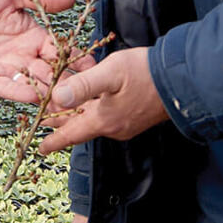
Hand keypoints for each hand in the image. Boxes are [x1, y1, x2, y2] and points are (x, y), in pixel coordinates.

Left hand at [0, 0, 78, 101]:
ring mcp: (5, 70)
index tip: (94, 67)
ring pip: (31, 85)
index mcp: (34, 38)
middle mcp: (24, 57)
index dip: (76, 59)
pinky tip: (33, 97)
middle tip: (85, 94)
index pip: (60, 52)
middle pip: (49, 74)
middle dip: (66, 84)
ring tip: (62, 102)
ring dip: (46, 94)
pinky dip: (18, 93)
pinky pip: (5, 88)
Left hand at [38, 47, 167, 153]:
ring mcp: (127, 124)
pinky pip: (108, 116)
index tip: (40, 149)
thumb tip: (57, 97)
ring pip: (94, 121)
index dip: (54, 141)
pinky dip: (94, 109)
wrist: (183, 80)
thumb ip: (83, 85)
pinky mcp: (137, 118)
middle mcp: (114, 128)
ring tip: (65, 105)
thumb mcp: (110, 73)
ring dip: (78, 113)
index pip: (72, 135)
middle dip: (63, 122)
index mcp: (103, 121)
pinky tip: (94, 99)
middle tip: (46, 116)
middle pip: (81, 127)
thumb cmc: (145, 73)